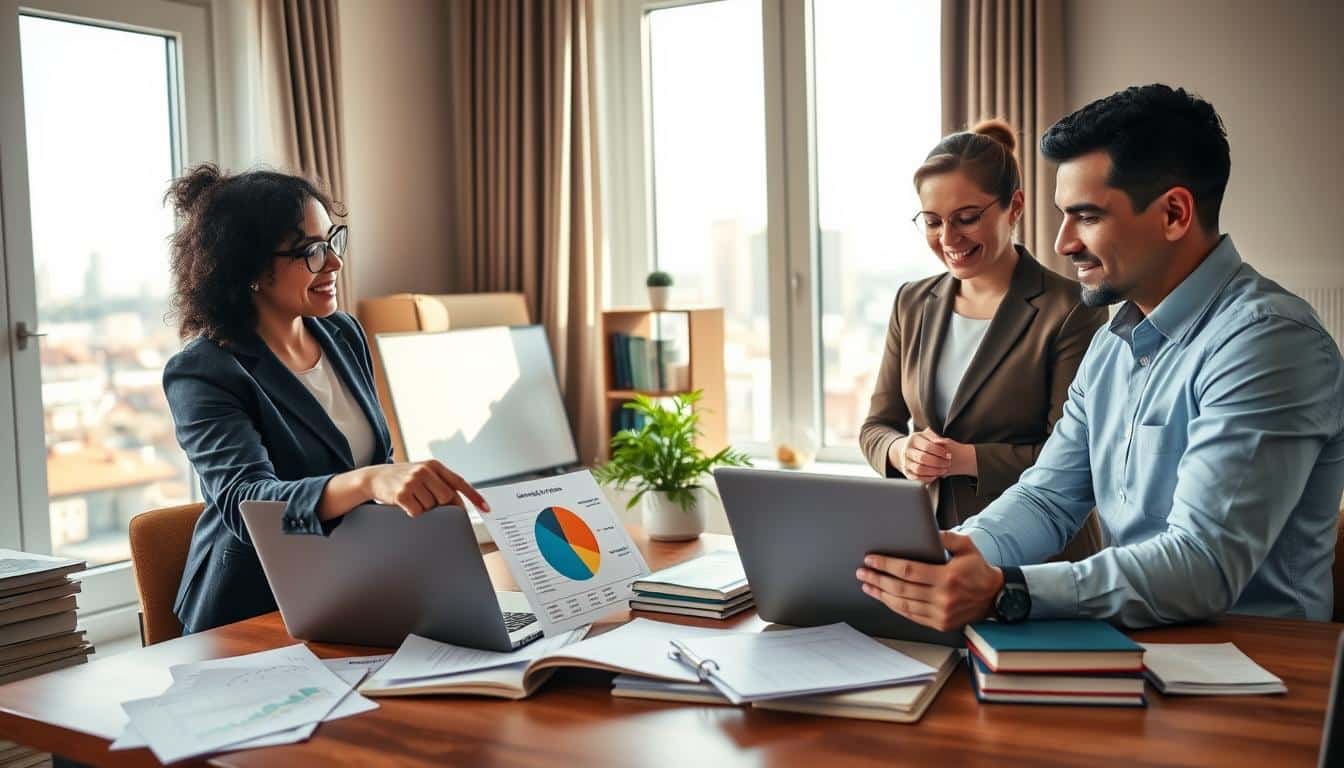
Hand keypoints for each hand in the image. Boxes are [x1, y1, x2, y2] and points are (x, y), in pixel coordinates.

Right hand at [364, 461, 488, 516]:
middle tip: (429, 503)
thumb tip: (458, 505)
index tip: (486, 508)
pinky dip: (413, 512)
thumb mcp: (423, 474)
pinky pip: (417, 511)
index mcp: (434, 465)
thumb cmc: (404, 478)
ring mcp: (413, 481)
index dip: (474, 496)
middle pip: (447, 498)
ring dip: (424, 508)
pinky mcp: (402, 493)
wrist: (374, 477)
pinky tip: (405, 504)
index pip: (459, 482)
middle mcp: (425, 470)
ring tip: (413, 499)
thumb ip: (440, 483)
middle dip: (442, 506)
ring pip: (431, 507)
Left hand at [855, 531, 1003, 631]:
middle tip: (862, 572)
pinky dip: (895, 607)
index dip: (886, 565)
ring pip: (903, 605)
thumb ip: (946, 537)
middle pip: (901, 589)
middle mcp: (943, 598)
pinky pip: (911, 616)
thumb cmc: (978, 570)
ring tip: (867, 585)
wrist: (996, 597)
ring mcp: (941, 614)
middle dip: (877, 579)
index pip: (908, 571)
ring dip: (881, 594)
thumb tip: (927, 531)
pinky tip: (884, 598)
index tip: (871, 559)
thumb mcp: (967, 547)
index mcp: (947, 577)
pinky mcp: (940, 624)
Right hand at [888, 429, 951, 482]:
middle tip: (947, 463)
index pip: (927, 446)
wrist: (907, 449)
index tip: (948, 455)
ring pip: (919, 469)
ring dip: (934, 471)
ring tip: (943, 470)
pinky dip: (928, 478)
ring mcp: (905, 462)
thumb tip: (943, 441)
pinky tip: (936, 475)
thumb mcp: (928, 436)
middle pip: (923, 458)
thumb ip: (936, 438)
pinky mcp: (907, 472)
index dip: (940, 452)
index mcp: (913, 439)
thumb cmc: (921, 443)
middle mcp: (907, 451)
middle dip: (938, 462)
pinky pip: (917, 478)